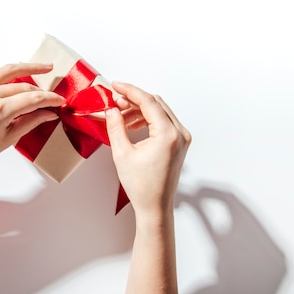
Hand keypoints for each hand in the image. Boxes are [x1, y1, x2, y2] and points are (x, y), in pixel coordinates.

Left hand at [0, 27, 65, 184]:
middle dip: (40, 92)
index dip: (50, 100)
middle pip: (23, 86)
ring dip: (27, 67)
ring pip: (7, 71)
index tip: (60, 102)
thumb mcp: (9, 139)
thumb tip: (49, 113)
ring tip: (44, 67)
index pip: (33, 99)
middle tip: (51, 97)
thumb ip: (31, 121)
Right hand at [105, 81, 190, 218]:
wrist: (155, 207)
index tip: (115, 86)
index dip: (129, 91)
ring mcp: (182, 138)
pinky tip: (131, 124)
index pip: (148, 102)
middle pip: (156, 103)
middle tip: (114, 101)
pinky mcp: (179, 143)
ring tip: (120, 115)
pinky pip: (163, 122)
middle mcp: (179, 133)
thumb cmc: (141, 186)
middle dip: (134, 99)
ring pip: (160, 111)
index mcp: (168, 134)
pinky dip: (147, 119)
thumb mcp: (122, 154)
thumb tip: (111, 109)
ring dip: (139, 109)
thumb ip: (116, 127)